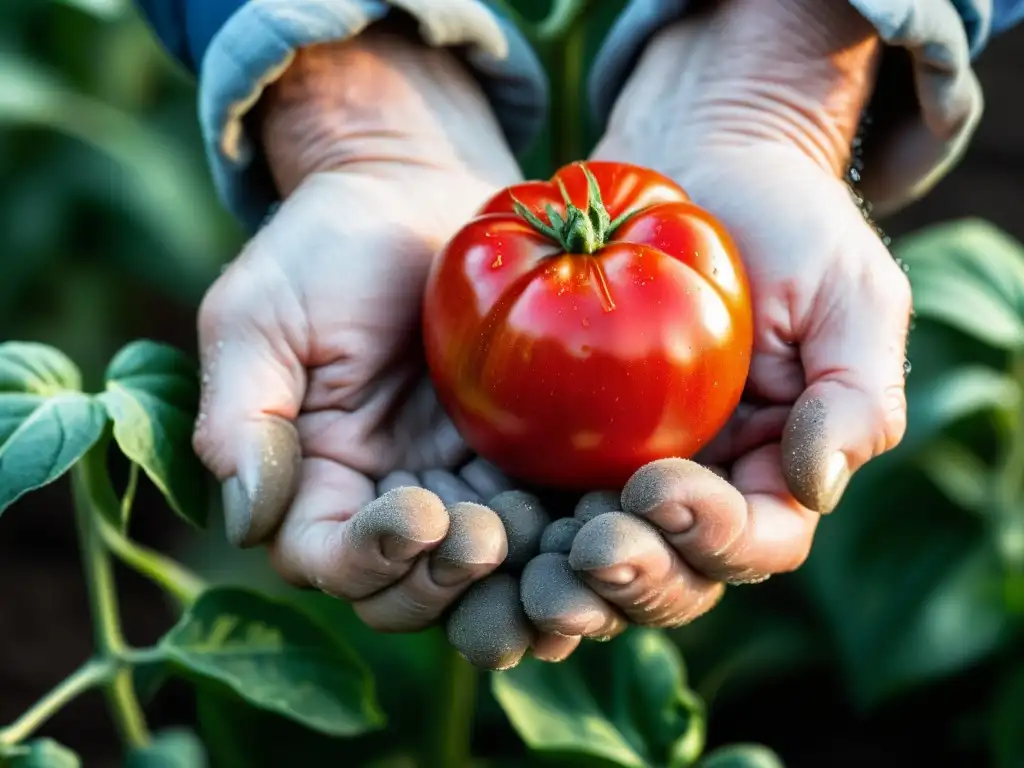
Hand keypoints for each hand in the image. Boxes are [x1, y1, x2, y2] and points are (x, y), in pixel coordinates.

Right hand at [192, 31, 547, 659]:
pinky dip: (570, 530)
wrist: (416, 193)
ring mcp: (459, 482)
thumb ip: (240, 417)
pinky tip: (601, 512)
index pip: (330, 561)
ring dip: (522, 573)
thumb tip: (243, 521)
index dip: (370, 561)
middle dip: (450, 580)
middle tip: (494, 534)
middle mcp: (385, 499)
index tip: (419, 516)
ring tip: (555, 533)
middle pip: (413, 589)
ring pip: (489, 572)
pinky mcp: (520, 456)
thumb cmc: (325, 247)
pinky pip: (547, 514)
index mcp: (314, 482)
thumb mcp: (258, 317)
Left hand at [521, 0, 911, 637]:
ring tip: (532, 562)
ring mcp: (627, 467)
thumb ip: (854, 397)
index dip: (714, 538)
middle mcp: (702, 487)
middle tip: (589, 548)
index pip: (756, 540)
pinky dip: (516, 528)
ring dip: (568, 578)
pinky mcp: (565, 439)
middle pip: (673, 571)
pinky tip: (480, 521)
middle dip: (636, 577)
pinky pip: (538, 498)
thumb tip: (813, 489)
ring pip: (599, 558)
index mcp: (773, 471)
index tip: (660, 490)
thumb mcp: (850, 297)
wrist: (700, 161)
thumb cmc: (788, 223)